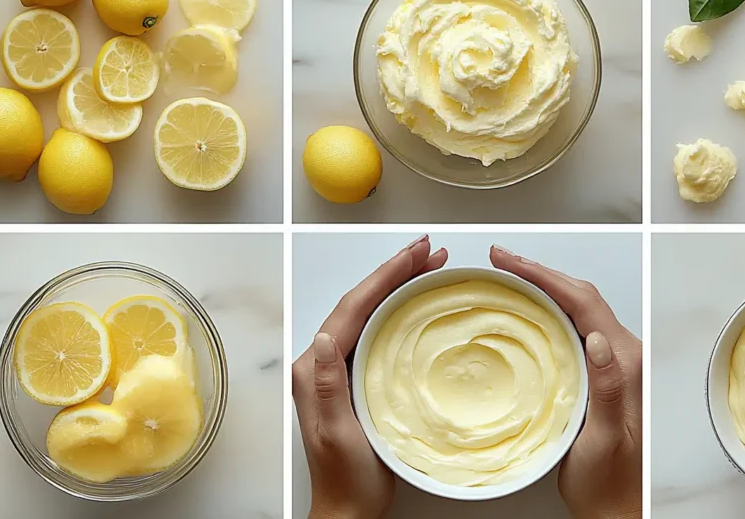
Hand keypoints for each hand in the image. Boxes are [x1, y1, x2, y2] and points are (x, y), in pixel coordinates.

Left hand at [293, 235, 447, 518]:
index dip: (383, 278)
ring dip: (397, 287)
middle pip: (360, 304)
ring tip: (428, 266)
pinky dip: (398, 311)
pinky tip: (418, 305)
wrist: (349, 511)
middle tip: (429, 251)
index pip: (351, 310)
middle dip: (394, 272)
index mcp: (315, 369)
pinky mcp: (356, 379)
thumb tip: (324, 337)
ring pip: (369, 314)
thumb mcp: (339, 433)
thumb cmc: (346, 479)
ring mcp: (339, 370)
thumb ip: (329, 385)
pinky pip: (377, 333)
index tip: (413, 256)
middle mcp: (322, 363)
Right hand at [492, 245, 641, 518]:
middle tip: (498, 260)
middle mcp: (621, 355)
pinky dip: (546, 310)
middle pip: (578, 296)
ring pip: (575, 309)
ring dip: (542, 287)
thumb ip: (607, 389)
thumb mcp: (604, 439)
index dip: (542, 275)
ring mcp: (609, 363)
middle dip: (538, 272)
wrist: (617, 509)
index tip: (508, 262)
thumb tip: (597, 340)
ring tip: (506, 277)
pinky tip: (524, 312)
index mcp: (624, 362)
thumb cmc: (610, 482)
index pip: (582, 302)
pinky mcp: (598, 374)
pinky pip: (571, 329)